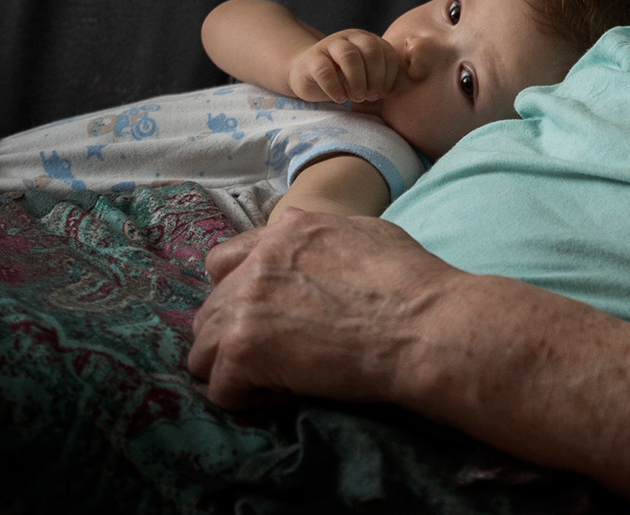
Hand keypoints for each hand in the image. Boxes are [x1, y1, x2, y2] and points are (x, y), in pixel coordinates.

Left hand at [189, 211, 463, 408]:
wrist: (426, 327)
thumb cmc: (415, 285)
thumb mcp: (368, 235)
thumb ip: (323, 241)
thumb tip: (310, 255)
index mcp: (288, 230)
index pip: (225, 262)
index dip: (241, 295)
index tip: (268, 318)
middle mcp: (258, 260)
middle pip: (211, 310)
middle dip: (236, 336)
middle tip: (276, 357)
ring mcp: (246, 304)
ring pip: (203, 350)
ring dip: (235, 368)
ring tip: (278, 379)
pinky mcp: (243, 349)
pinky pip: (220, 388)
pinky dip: (249, 399)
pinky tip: (288, 394)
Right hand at [287, 29, 400, 102]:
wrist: (306, 72)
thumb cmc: (342, 77)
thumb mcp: (364, 75)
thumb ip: (379, 77)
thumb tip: (391, 91)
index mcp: (367, 40)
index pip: (387, 52)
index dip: (389, 74)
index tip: (384, 93)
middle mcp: (350, 38)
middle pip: (371, 50)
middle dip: (375, 76)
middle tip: (372, 96)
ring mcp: (330, 45)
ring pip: (349, 56)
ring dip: (358, 80)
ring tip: (358, 98)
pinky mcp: (312, 58)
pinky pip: (325, 71)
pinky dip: (336, 88)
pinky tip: (340, 99)